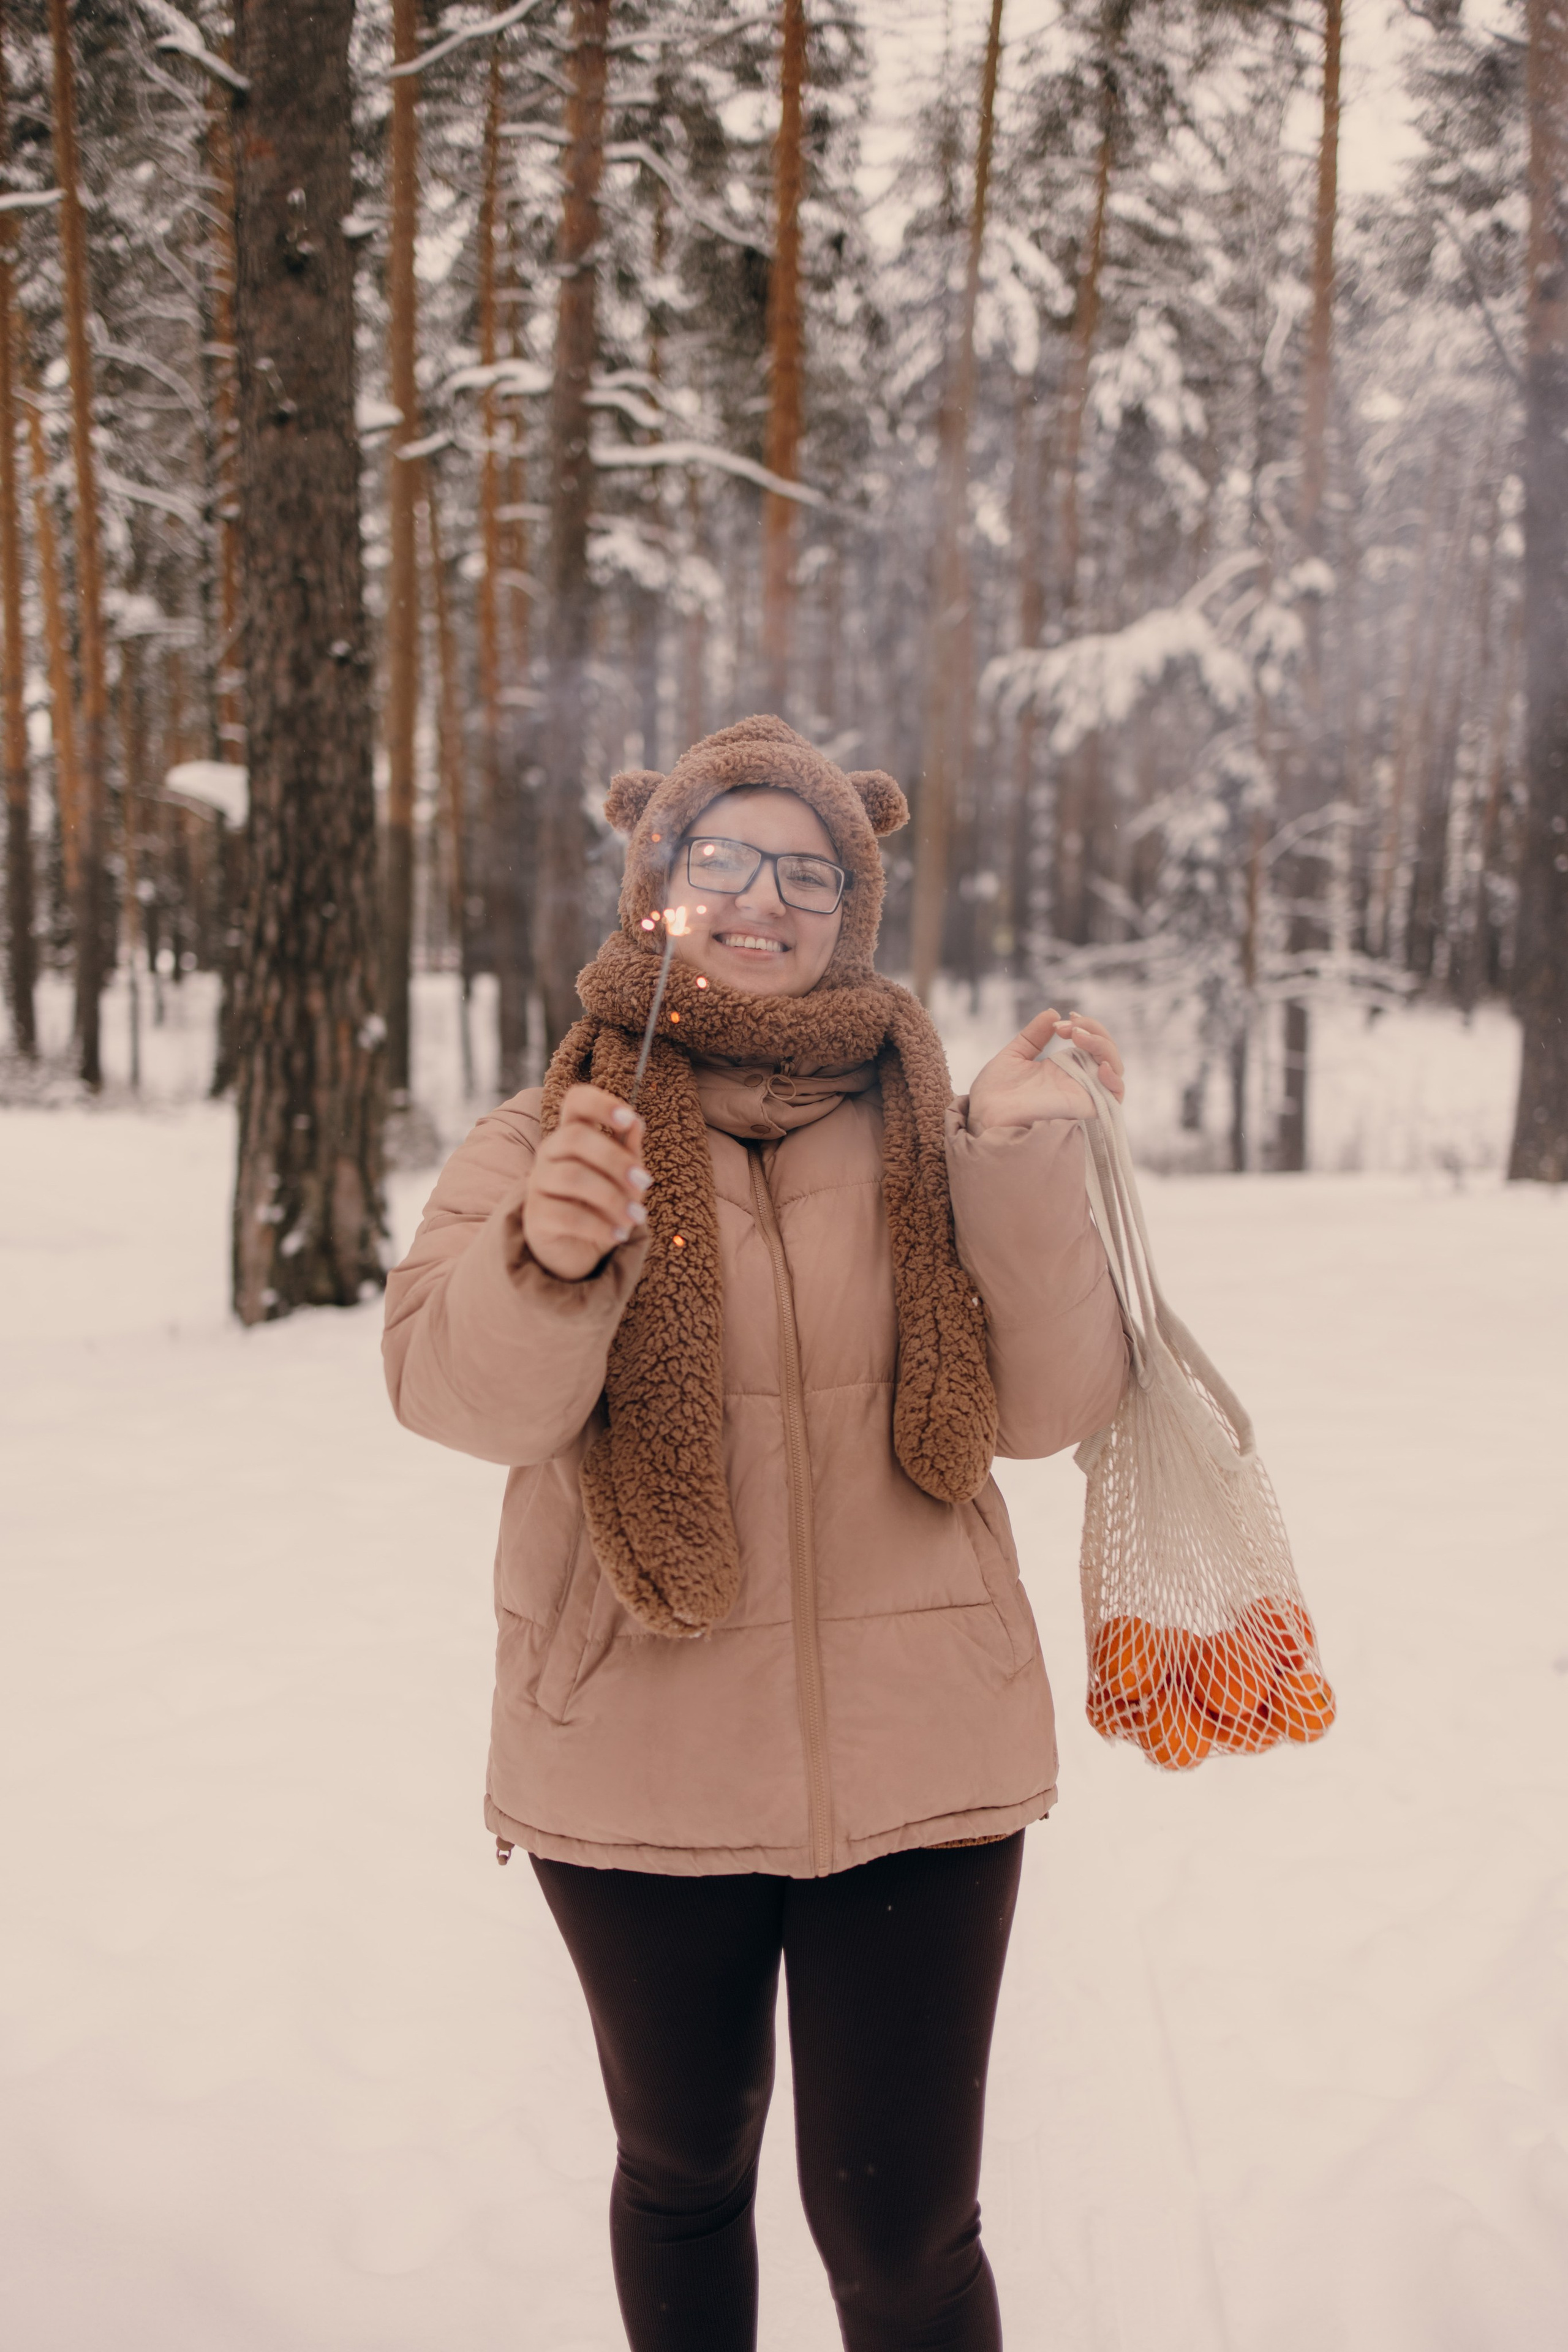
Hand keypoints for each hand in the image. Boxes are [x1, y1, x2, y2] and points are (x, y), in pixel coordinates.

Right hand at [523, 1085, 649, 1280]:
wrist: (578, 1251)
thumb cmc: (602, 1205)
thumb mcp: (622, 1178)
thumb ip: (628, 1151)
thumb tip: (636, 1122)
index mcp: (573, 1134)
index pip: (576, 1101)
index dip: (600, 1103)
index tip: (628, 1119)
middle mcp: (550, 1152)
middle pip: (575, 1137)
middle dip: (616, 1159)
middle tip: (644, 1183)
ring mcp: (538, 1182)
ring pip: (572, 1176)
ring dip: (613, 1198)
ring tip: (636, 1217)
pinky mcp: (535, 1216)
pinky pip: (567, 1215)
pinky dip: (599, 1226)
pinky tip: (618, 1235)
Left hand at [967, 1009, 1125, 1134]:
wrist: (984, 1117)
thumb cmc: (994, 1094)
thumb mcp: (1014, 1055)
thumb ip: (1033, 1036)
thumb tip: (1052, 1012)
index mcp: (1062, 1068)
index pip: (1091, 1043)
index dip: (1086, 1026)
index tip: (1064, 1018)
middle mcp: (1076, 1080)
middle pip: (1107, 1052)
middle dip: (1094, 1030)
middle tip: (1068, 1026)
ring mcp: (1082, 1093)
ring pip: (1115, 1068)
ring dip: (1103, 1046)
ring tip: (1077, 1036)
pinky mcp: (1084, 1108)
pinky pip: (1115, 1096)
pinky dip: (1114, 1079)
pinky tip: (1101, 1065)